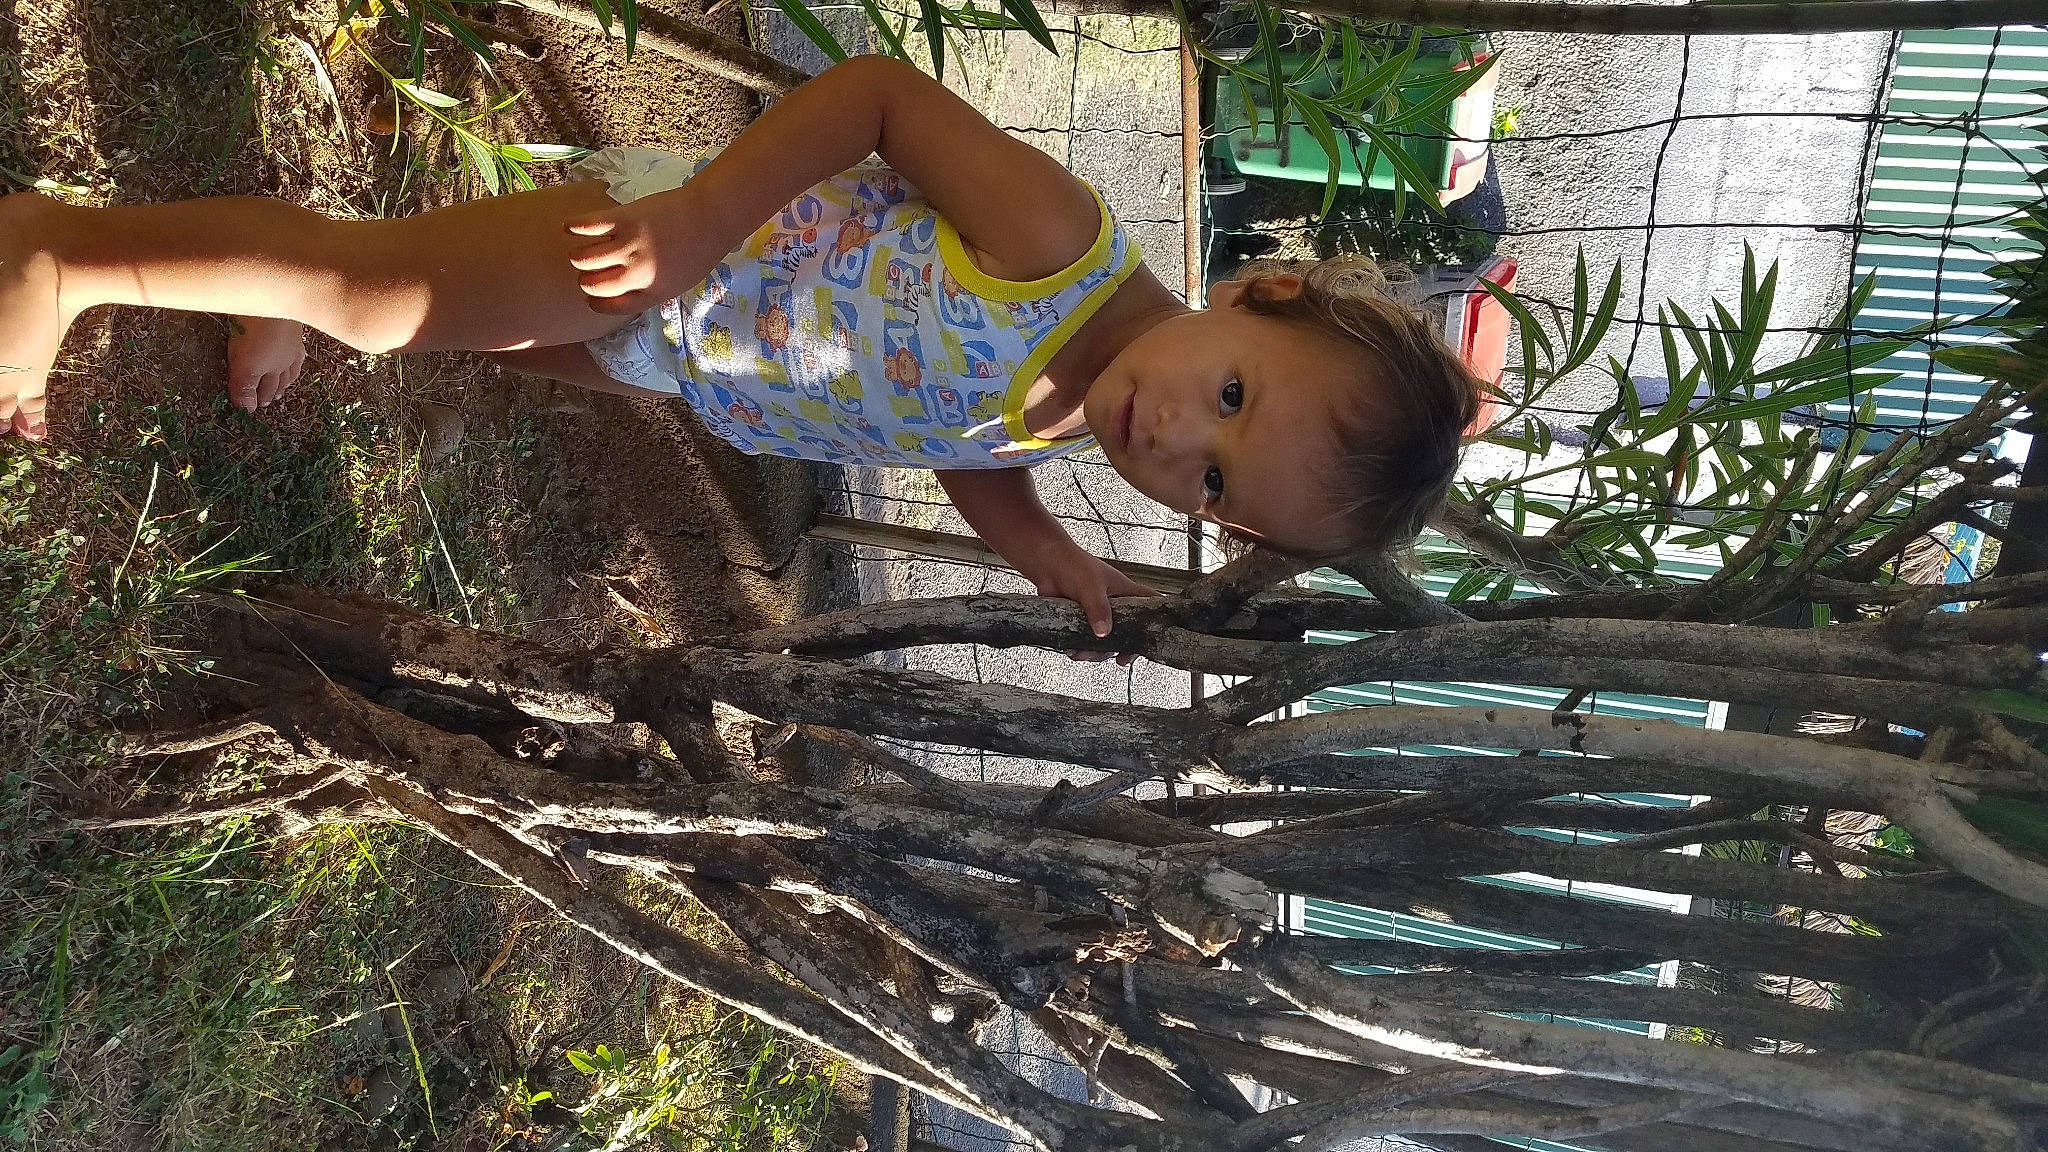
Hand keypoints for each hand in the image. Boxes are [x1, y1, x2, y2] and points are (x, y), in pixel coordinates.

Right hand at [565, 190, 691, 315]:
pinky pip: (587, 225)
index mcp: (651, 292)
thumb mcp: (679, 282)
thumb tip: (625, 292)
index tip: (591, 297)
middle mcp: (636, 273)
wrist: (711, 216)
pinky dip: (573, 226)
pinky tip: (568, 226)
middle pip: (592, 284)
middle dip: (586, 280)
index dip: (596, 302)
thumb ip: (651, 289)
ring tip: (582, 250)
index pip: (610, 306)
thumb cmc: (700, 250)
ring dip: (578, 256)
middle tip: (589, 270)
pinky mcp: (623, 219)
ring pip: (583, 258)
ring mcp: (628, 245)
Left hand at [1024, 549, 1159, 662]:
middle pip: (1128, 632)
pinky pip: (1086, 642)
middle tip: (1119, 658)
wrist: (1046, 564)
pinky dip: (1081, 650)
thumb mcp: (1091, 587)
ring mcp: (1097, 615)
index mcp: (1125, 592)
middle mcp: (1115, 606)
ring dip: (1097, 653)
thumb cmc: (1073, 565)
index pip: (1150, 604)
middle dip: (1122, 648)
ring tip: (1086, 654)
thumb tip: (1103, 632)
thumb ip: (1099, 609)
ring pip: (1105, 642)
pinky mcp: (1080, 622)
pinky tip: (1074, 650)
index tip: (1152, 639)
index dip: (1155, 622)